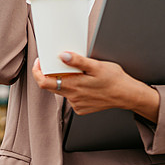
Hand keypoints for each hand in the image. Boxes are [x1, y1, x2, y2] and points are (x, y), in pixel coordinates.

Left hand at [32, 52, 159, 121]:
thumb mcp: (97, 65)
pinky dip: (74, 89)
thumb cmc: (114, 79)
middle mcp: (72, 97)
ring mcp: (77, 104)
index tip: (39, 62)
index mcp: (73, 86)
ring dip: (65, 81)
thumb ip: (78, 61)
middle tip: (55, 63)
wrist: (127, 95)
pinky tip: (85, 84)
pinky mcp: (82, 109)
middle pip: (51, 86)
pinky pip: (72, 97)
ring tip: (78, 73)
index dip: (37, 72)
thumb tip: (62, 56)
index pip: (44, 82)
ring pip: (62, 91)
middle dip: (50, 74)